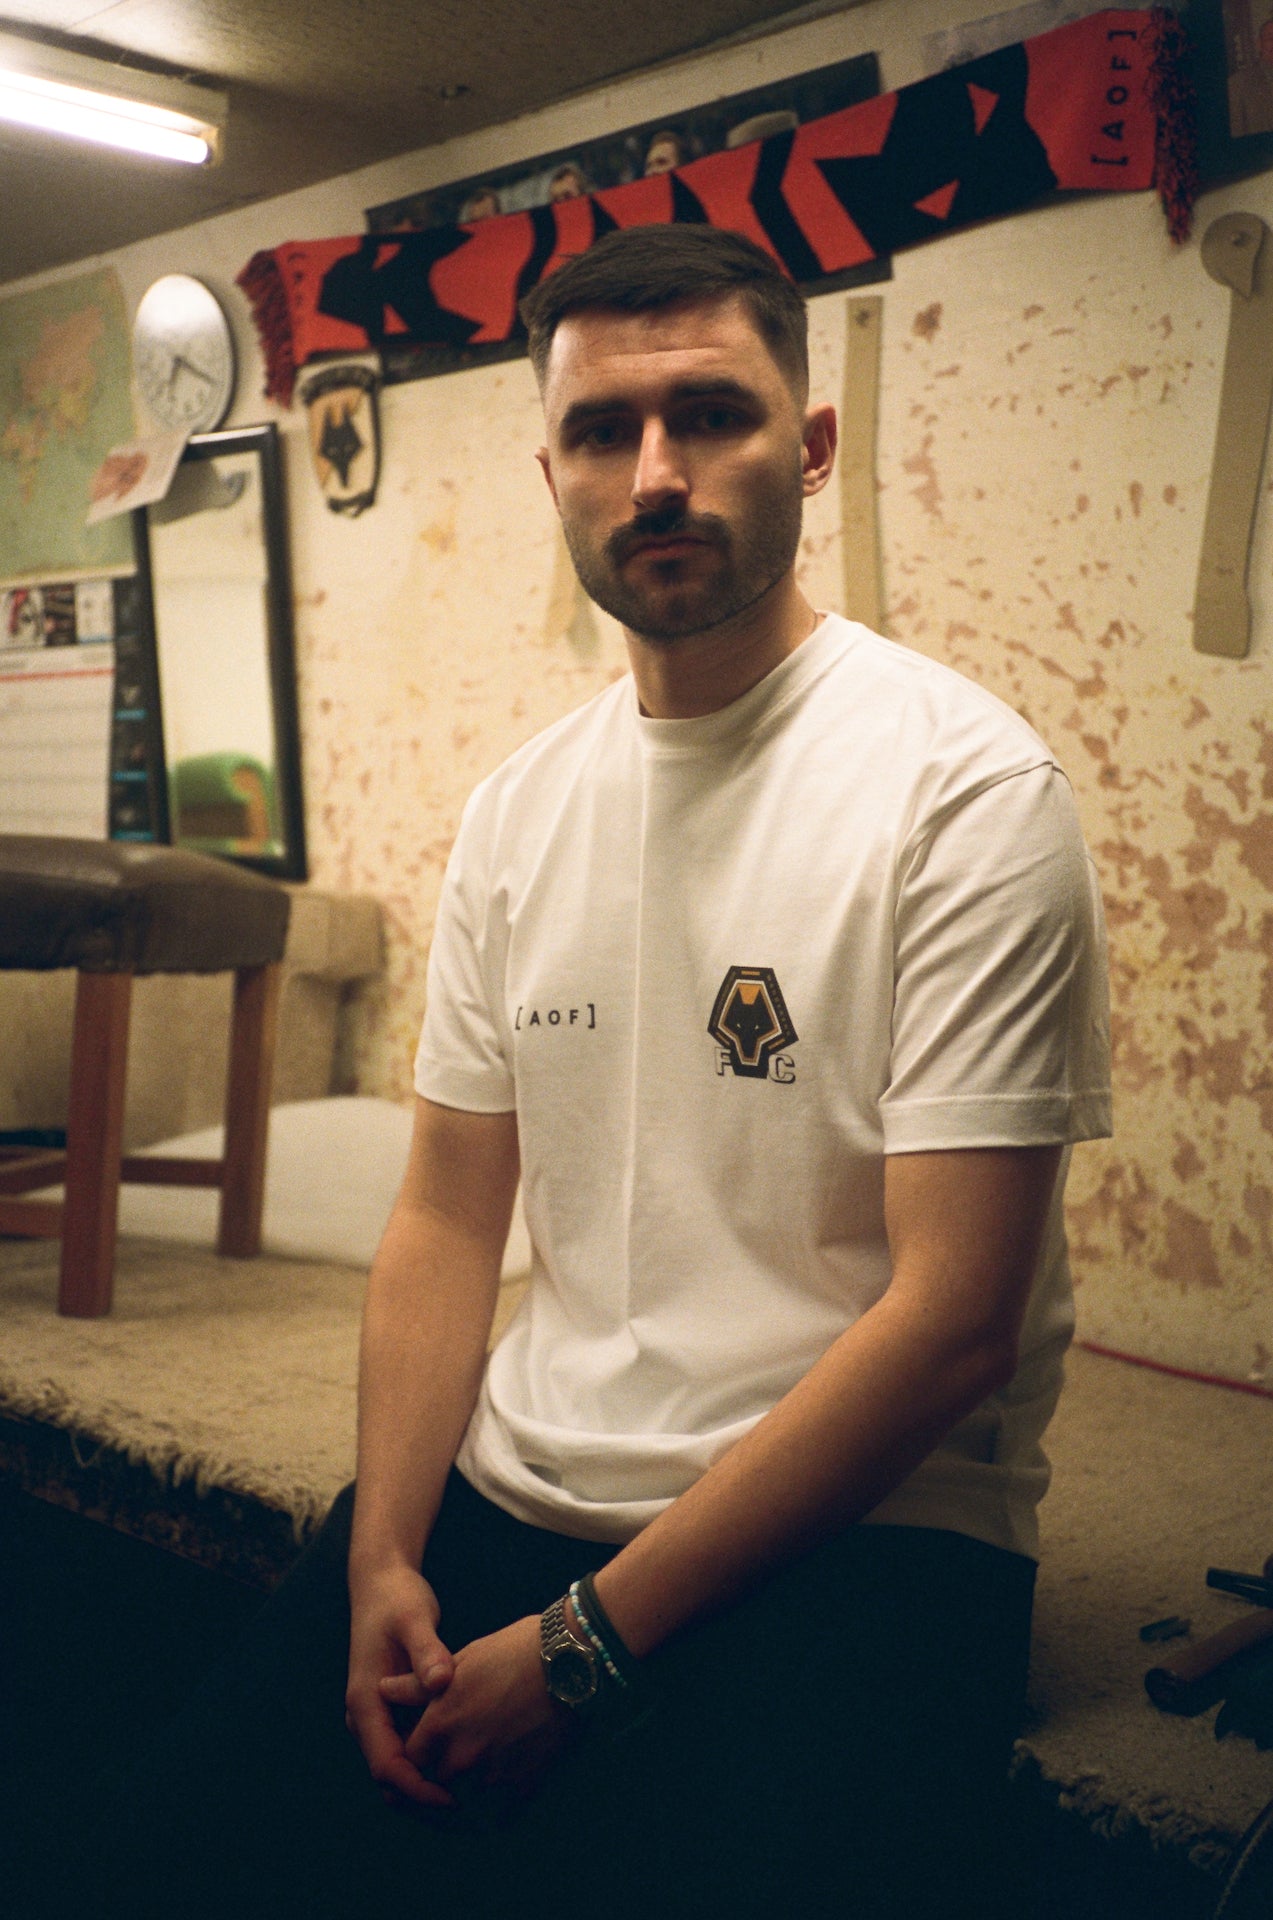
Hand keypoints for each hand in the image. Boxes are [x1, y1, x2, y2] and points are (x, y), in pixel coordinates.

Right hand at [345, 1561, 457, 1807]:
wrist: (381, 1581)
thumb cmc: (397, 1599)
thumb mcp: (414, 1619)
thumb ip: (426, 1651)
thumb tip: (440, 1683)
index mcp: (365, 1702)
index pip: (386, 1767)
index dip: (418, 1789)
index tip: (453, 1800)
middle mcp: (366, 1716)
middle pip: (390, 1776)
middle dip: (424, 1797)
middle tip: (469, 1807)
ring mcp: (378, 1714)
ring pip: (398, 1766)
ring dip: (428, 1782)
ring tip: (472, 1792)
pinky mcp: (392, 1708)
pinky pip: (408, 1747)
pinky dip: (430, 1761)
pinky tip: (464, 1759)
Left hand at [384, 1614, 573, 1799]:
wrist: (568, 1664)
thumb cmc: (511, 1653)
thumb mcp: (460, 1663)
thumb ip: (416, 1687)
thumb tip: (383, 1689)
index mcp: (439, 1727)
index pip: (407, 1761)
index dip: (410, 1760)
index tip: (417, 1757)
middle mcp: (460, 1758)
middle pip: (429, 1789)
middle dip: (429, 1785)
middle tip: (434, 1782)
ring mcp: (491, 1778)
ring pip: (459, 1809)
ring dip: (457, 1804)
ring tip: (461, 1795)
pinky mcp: (521, 1790)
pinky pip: (494, 1818)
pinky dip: (488, 1815)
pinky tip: (490, 1802)